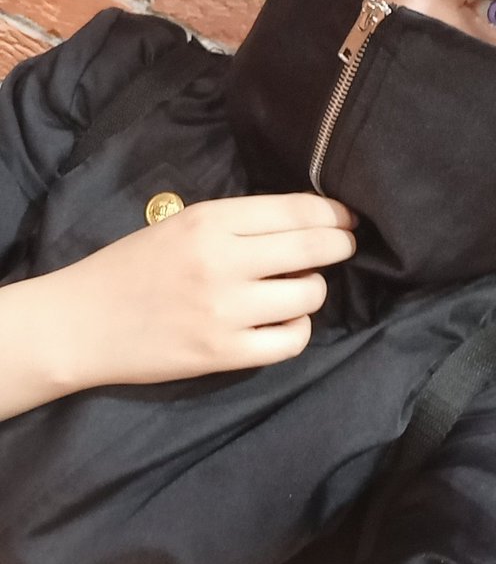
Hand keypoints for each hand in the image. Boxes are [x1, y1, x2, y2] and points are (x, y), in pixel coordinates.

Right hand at [45, 193, 356, 392]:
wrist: (80, 323)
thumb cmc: (131, 268)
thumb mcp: (181, 226)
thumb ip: (237, 224)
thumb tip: (305, 225)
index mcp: (210, 220)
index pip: (297, 211)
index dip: (335, 215)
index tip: (348, 219)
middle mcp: (222, 260)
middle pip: (313, 247)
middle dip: (340, 245)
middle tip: (343, 247)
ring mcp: (225, 310)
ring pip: (310, 294)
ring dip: (313, 289)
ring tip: (295, 288)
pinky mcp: (223, 353)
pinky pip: (292, 340)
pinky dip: (297, 329)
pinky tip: (283, 321)